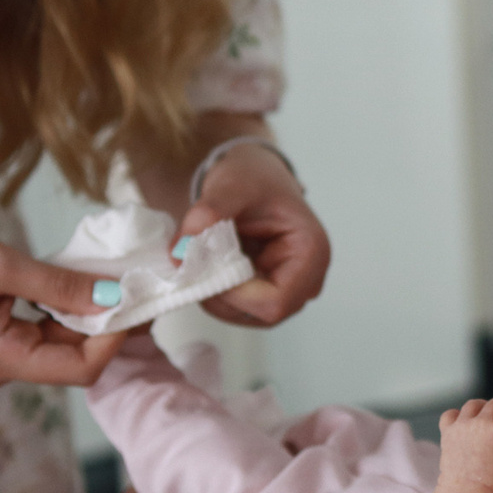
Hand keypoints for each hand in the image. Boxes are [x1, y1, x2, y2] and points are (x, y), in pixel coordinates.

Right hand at [0, 210, 126, 389]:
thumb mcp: (0, 264)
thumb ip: (60, 285)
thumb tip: (115, 298)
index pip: (82, 369)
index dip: (116, 337)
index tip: (138, 297)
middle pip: (73, 359)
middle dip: (107, 324)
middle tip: (136, 282)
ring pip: (58, 344)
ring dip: (86, 313)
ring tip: (112, 274)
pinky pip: (37, 330)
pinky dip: (61, 308)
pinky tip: (76, 279)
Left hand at [183, 141, 328, 326]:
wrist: (254, 177)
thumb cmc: (253, 178)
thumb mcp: (229, 187)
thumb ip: (206, 215)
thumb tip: (180, 253)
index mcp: (311, 253)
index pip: (275, 302)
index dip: (234, 294)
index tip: (204, 267)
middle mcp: (308, 280)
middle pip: (261, 314)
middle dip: (220, 294)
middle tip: (196, 262)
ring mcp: (291, 291)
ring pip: (246, 316)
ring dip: (216, 293)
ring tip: (205, 257)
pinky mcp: (270, 294)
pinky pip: (239, 309)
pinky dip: (217, 292)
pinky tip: (212, 265)